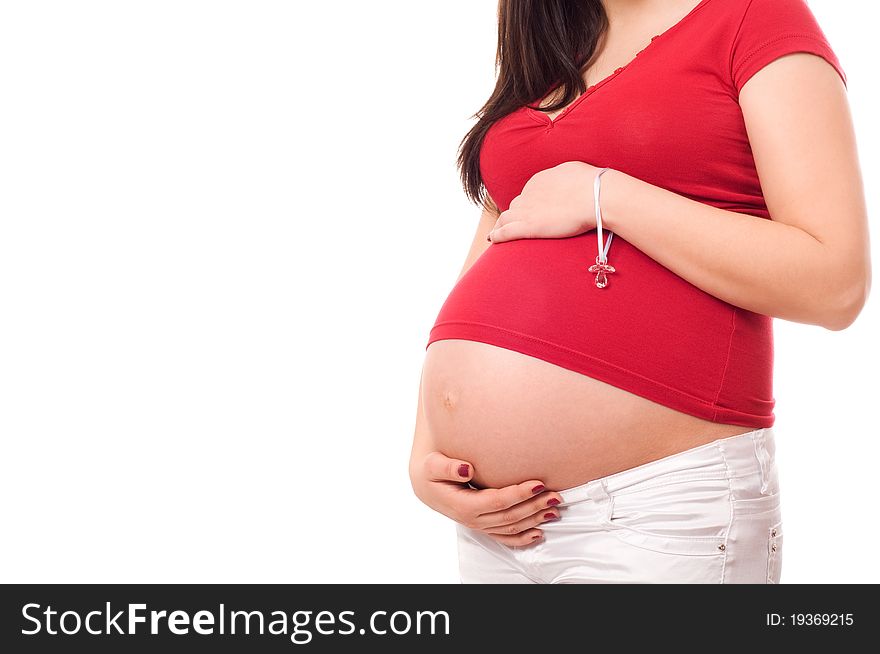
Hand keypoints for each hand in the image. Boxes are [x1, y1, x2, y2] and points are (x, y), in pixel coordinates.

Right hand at [410, 450, 561, 546]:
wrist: (425, 485)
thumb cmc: (431, 472)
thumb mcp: (432, 465)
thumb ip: (447, 467)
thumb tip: (466, 469)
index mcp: (464, 506)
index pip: (497, 502)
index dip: (519, 494)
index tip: (538, 483)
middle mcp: (474, 520)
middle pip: (510, 517)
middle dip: (534, 507)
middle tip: (555, 495)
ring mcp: (479, 525)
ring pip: (511, 528)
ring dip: (534, 520)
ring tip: (554, 509)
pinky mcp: (483, 526)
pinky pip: (505, 537)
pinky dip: (523, 538)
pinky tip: (539, 533)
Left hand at [487, 161, 602, 242]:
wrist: (596, 196)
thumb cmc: (593, 184)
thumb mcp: (575, 171)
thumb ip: (565, 177)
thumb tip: (568, 179)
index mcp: (540, 180)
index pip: (528, 194)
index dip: (528, 204)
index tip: (531, 212)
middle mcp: (529, 193)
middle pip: (516, 205)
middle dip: (514, 215)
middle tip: (512, 224)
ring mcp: (526, 210)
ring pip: (506, 218)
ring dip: (501, 225)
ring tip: (496, 234)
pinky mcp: (528, 226)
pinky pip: (505, 232)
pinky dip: (497, 236)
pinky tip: (492, 240)